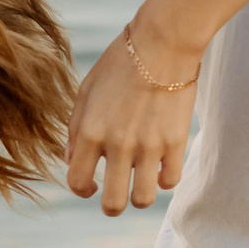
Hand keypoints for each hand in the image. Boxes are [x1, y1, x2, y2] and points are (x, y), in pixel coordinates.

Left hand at [65, 22, 201, 216]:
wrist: (164, 42)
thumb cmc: (121, 62)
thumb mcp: (87, 90)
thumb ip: (75, 128)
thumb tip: (72, 160)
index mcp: (90, 132)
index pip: (77, 182)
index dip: (82, 190)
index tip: (92, 186)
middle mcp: (117, 144)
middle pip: (112, 203)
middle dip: (111, 206)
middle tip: (117, 195)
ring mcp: (149, 145)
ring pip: (143, 199)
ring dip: (140, 196)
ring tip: (141, 184)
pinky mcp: (176, 141)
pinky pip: (170, 181)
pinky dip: (165, 180)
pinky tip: (162, 168)